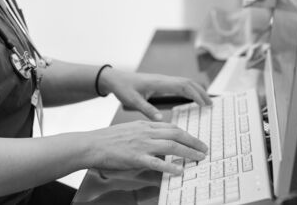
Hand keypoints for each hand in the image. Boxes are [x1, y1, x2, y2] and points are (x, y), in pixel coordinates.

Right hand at [87, 121, 207, 174]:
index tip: (196, 140)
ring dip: (188, 152)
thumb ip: (146, 132)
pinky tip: (179, 171)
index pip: (172, 127)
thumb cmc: (109, 139)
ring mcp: (142, 144)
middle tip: (204, 149)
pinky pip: (157, 162)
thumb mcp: (131, 129)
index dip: (187, 134)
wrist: (92, 144)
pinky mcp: (136, 157)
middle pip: (177, 134)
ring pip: (171, 146)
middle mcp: (147, 132)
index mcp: (145, 125)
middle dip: (194, 141)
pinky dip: (170, 166)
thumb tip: (159, 137)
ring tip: (199, 158)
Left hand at [99, 69, 211, 120]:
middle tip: (211, 105)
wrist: (116, 79)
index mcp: (160, 83)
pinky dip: (189, 90)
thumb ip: (147, 109)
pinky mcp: (162, 83)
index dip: (196, 95)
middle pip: (188, 83)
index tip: (205, 105)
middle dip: (201, 93)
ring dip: (197, 91)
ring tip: (206, 102)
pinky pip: (180, 85)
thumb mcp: (133, 101)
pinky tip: (192, 98)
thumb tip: (162, 120)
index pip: (183, 86)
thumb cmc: (123, 89)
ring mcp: (164, 80)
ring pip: (185, 82)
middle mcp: (164, 80)